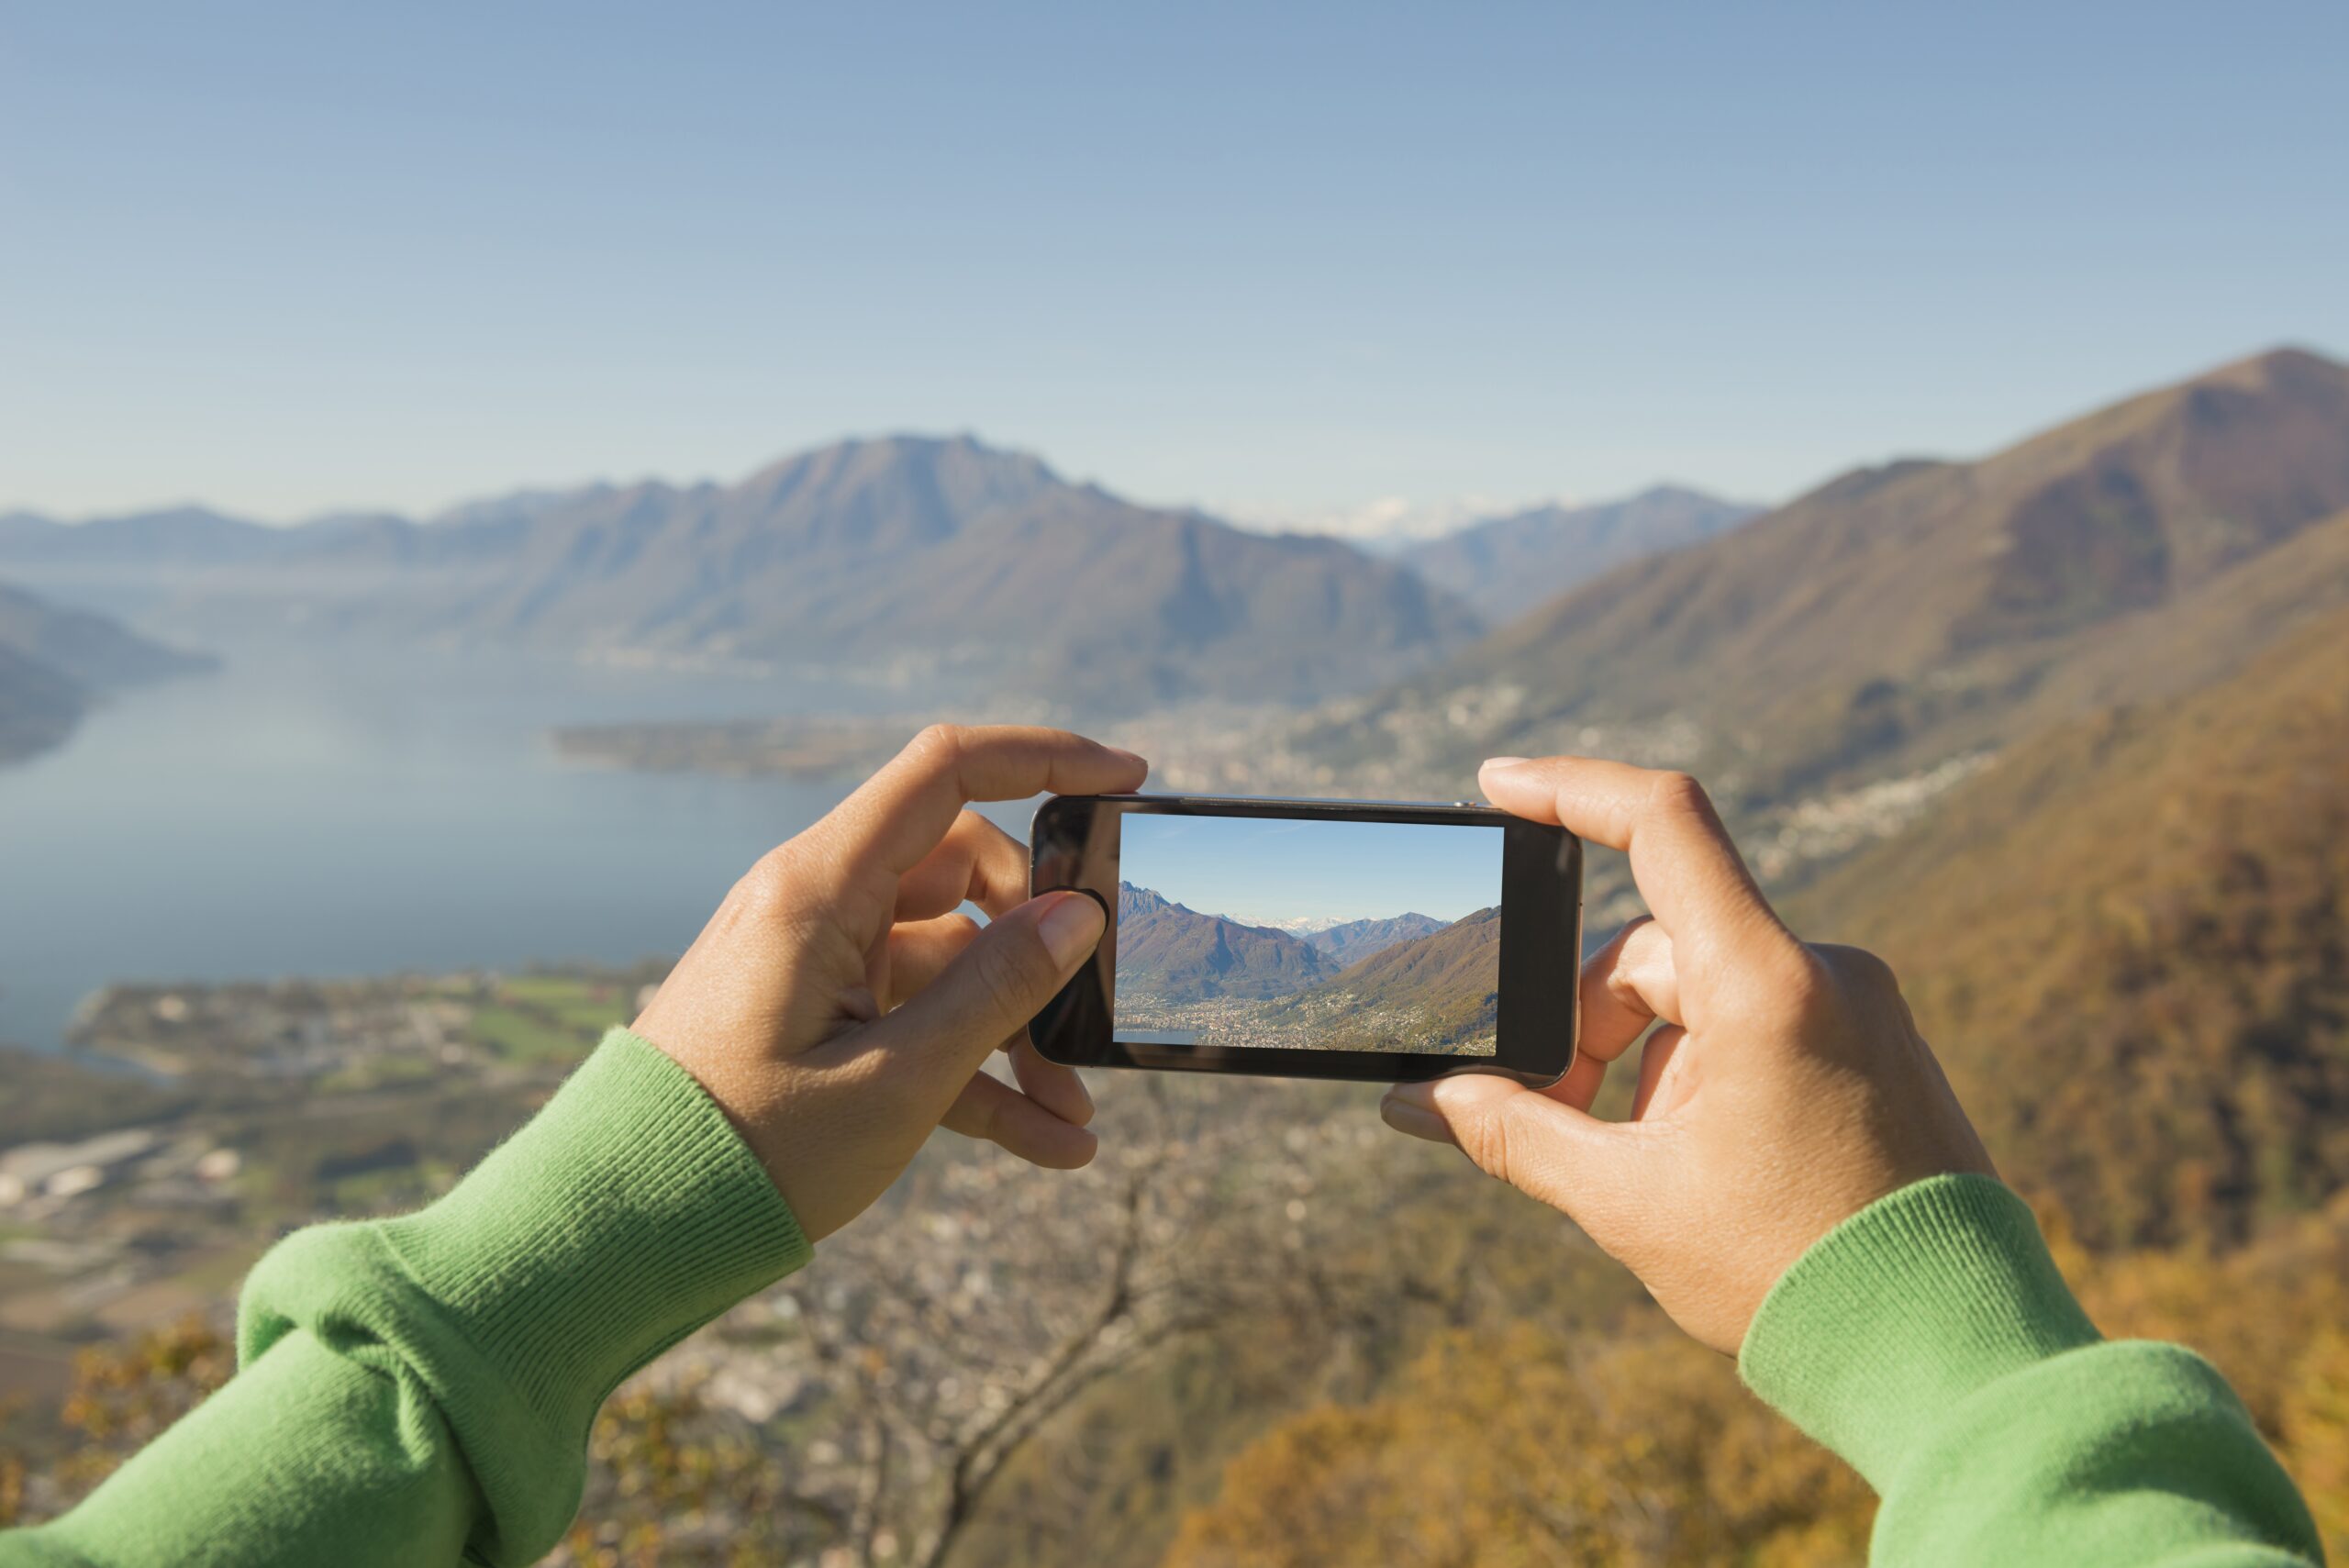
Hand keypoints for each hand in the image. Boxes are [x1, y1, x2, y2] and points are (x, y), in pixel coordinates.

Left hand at [632, 724, 1145, 1240]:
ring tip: (1073, 1112)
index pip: (946, 773)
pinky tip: (1046, 1141)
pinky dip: (976, 1073)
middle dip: (1040, 945)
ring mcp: (818, 963)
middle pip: (965, 874)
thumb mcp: (898, 1079)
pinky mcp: (817, 1019)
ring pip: (950, 960)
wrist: (628, 1230)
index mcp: (820, 888)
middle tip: (1086, 1015)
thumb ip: (995, 991)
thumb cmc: (750, 1151)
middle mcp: (817, 905)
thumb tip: (1077, 917)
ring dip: (1017, 1031)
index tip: (1125, 778)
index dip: (1042, 759)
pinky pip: (916, 1020)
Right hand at [1381, 757, 1993, 1353]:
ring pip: (1699, 989)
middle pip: (1653, 945)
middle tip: (1551, 1119)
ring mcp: (1857, 1004)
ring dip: (1639, 1059)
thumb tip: (1419, 1099)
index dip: (1569, 787)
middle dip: (1583, 1025)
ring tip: (1633, 1165)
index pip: (1662, 824)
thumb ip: (1513, 1132)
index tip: (1496, 788)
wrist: (1948, 1355)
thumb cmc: (1793, 1277)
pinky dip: (1698, 1069)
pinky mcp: (1874, 1041)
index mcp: (1767, 986)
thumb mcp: (1627, 1202)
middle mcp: (1824, 972)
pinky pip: (1755, 1017)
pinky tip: (1695, 1161)